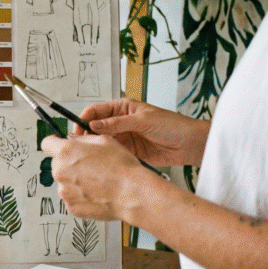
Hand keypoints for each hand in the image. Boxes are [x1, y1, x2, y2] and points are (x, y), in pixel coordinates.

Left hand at [41, 134, 159, 220]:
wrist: (132, 193)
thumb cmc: (122, 168)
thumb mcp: (104, 140)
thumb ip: (82, 139)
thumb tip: (72, 140)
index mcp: (66, 152)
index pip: (46, 143)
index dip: (54, 143)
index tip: (58, 145)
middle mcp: (60, 171)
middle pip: (57, 164)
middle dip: (69, 164)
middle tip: (89, 166)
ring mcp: (64, 191)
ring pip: (65, 182)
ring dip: (75, 181)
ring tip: (96, 182)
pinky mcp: (71, 207)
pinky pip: (72, 198)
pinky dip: (81, 196)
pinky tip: (96, 193)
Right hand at [76, 99, 209, 165]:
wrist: (189, 144)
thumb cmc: (172, 125)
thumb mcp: (142, 120)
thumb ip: (117, 123)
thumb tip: (94, 125)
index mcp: (122, 108)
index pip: (95, 111)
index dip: (84, 120)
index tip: (77, 131)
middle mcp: (119, 122)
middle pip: (95, 127)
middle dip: (85, 135)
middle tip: (79, 145)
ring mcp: (123, 137)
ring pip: (101, 141)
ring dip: (94, 146)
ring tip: (88, 154)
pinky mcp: (127, 151)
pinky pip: (111, 152)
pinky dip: (104, 156)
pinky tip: (100, 160)